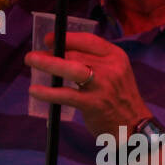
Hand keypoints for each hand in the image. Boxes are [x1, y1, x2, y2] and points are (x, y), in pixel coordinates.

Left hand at [25, 32, 147, 135]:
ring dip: (47, 63)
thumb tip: (61, 52)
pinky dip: (48, 92)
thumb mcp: (115, 73)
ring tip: (30, 60)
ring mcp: (102, 86)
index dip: (66, 38)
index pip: (88, 40)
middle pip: (76, 54)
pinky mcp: (93, 104)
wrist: (134, 126)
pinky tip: (35, 90)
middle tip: (33, 56)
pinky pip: (66, 94)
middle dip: (52, 52)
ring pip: (71, 68)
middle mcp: (111, 68)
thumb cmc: (119, 98)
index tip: (48, 39)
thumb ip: (95, 62)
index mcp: (116, 56)